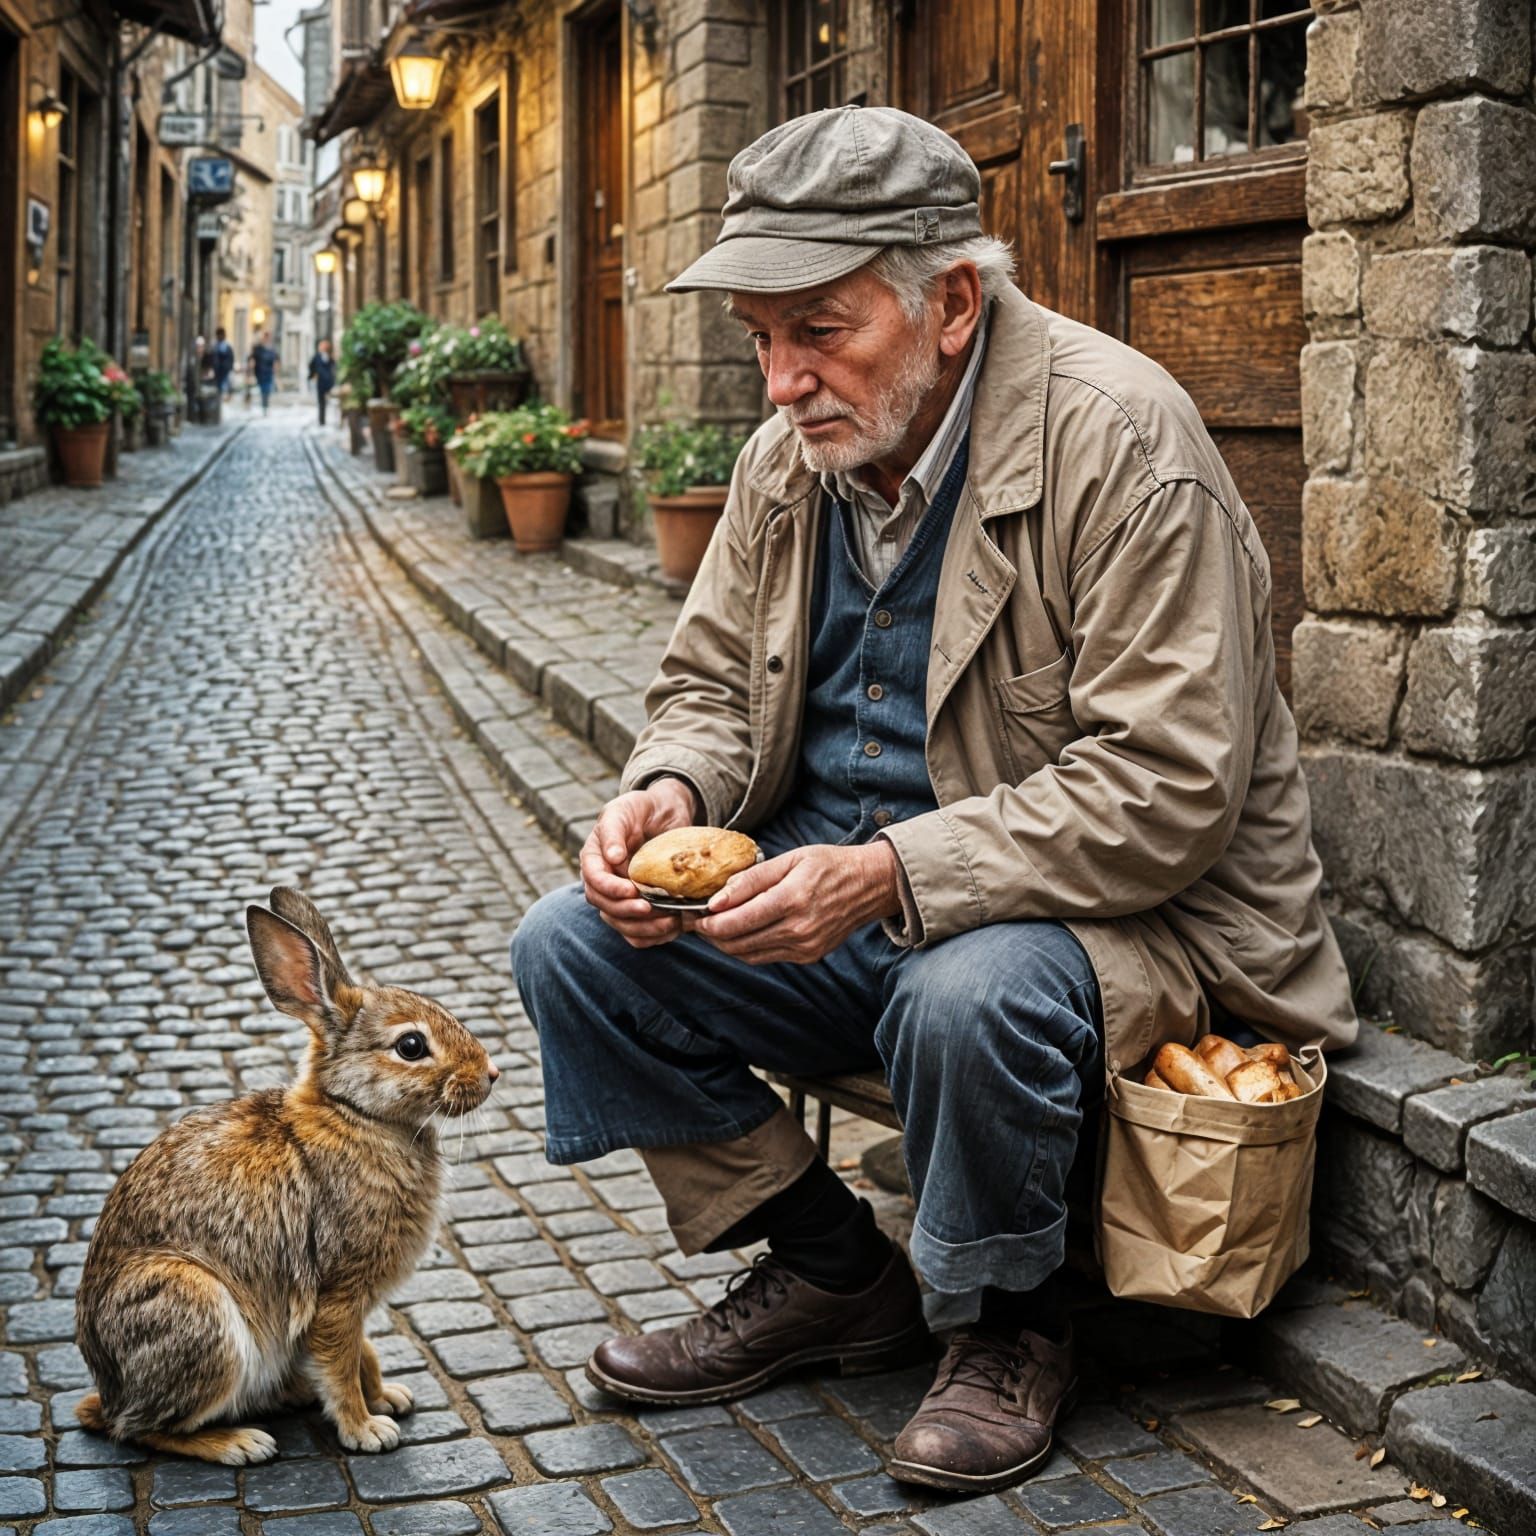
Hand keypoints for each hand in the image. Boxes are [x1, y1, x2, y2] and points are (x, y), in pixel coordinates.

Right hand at [580, 779, 698, 947]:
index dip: (610, 889)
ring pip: (622, 924)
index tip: (631, 890)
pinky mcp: (638, 907)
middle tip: (650, 908)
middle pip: (605, 907)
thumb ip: (613, 831)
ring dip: (644, 928)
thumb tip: (612, 858)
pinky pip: (639, 932)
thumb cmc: (641, 808)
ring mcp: (621, 897)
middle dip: (627, 911)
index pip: (593, 880)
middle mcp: (604, 881)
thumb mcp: (624, 809)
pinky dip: (654, 936)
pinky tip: (674, 929)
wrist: (665, 815)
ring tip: (670, 922)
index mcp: (594, 859)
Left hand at [693, 842, 902, 964]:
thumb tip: (716, 899)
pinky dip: (746, 948)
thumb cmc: (829, 865)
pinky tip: (740, 932)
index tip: (694, 914)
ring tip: (714, 926)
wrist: (868, 885)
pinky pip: (765, 957)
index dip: (709, 922)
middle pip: (738, 943)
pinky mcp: (808, 956)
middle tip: (698, 920)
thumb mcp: (790, 859)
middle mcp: (799, 929)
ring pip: (748, 955)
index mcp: (793, 900)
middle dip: (711, 934)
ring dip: (725, 944)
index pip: (738, 921)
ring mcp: (805, 947)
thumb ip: (751, 879)